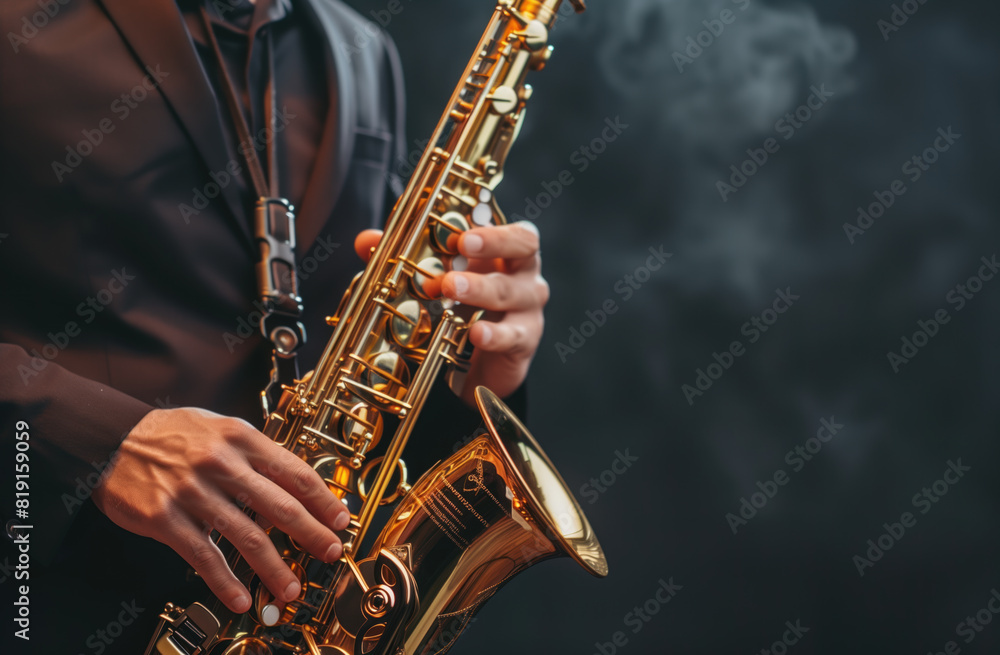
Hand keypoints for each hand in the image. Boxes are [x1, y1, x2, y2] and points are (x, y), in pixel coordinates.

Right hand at [92, 407, 349, 613]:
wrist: (111, 437)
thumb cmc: (172, 433)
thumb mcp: (220, 427)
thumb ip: (255, 452)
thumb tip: (294, 481)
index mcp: (240, 439)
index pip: (294, 472)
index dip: (322, 499)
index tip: (340, 519)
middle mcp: (221, 464)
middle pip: (279, 506)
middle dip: (311, 534)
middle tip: (330, 552)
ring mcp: (193, 492)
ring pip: (246, 536)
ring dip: (273, 568)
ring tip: (290, 589)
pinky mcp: (165, 518)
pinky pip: (203, 556)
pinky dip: (225, 581)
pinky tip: (241, 598)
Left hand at [354, 220, 547, 404]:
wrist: (480, 366)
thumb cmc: (464, 310)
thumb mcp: (439, 281)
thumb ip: (406, 257)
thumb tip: (366, 240)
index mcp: (506, 254)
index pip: (514, 230)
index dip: (493, 228)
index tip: (462, 231)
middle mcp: (524, 276)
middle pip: (523, 249)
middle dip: (492, 244)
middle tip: (463, 246)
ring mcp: (528, 309)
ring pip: (510, 292)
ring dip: (479, 288)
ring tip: (450, 287)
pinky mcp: (524, 341)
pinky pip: (512, 336)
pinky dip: (493, 334)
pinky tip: (475, 333)